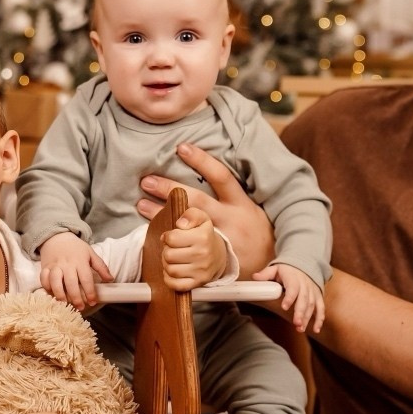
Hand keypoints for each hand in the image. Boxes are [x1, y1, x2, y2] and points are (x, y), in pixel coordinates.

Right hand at [39, 232, 112, 309]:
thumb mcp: (90, 254)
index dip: (90, 292)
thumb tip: (110, 280)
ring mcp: (55, 266)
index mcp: (80, 261)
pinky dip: (47, 288)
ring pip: (55, 282)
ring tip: (65, 303)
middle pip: (70, 283)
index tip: (92, 301)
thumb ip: (101, 267)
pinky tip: (53, 295)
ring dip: (60, 295)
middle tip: (80, 307)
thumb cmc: (76, 248)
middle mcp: (67, 264)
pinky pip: (44, 279)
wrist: (57, 237)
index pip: (86, 279)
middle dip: (76, 297)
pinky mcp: (45, 267)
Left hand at [138, 142, 273, 275]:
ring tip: (141, 204)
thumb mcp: (250, 208)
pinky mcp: (214, 262)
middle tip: (147, 181)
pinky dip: (169, 248)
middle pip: (197, 202)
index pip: (221, 178)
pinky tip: (152, 240)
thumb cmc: (257, 231)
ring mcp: (222, 242)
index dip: (202, 162)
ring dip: (161, 216)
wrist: (271, 265)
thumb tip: (202, 169)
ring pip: (188, 229)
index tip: (181, 148)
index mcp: (241, 205)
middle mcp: (231, 221)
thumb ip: (229, 194)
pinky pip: (187, 256)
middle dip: (170, 191)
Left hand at [161, 206, 227, 289]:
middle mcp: (203, 255)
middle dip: (167, 250)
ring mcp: (201, 271)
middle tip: (172, 248)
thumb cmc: (205, 235)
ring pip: (170, 269)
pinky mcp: (198, 283)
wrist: (219, 255)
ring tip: (173, 258)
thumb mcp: (201, 218)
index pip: (171, 238)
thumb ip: (190, 214)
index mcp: (203, 237)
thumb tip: (180, 223)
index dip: (167, 237)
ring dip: (167, 264)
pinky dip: (169, 278)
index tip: (171, 237)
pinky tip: (174, 270)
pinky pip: (175, 285)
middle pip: (168, 255)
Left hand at [256, 262, 324, 333]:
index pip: (292, 288)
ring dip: (307, 318)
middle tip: (296, 323)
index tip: (284, 307)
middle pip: (304, 299)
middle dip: (300, 312)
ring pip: (312, 305)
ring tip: (300, 328)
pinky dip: (320, 319)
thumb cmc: (287, 270)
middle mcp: (305, 285)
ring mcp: (312, 292)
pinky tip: (316, 329)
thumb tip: (254, 277)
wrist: (304, 264)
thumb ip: (266, 274)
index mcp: (293, 278)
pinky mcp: (318, 297)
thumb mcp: (276, 268)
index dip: (289, 298)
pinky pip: (321, 308)